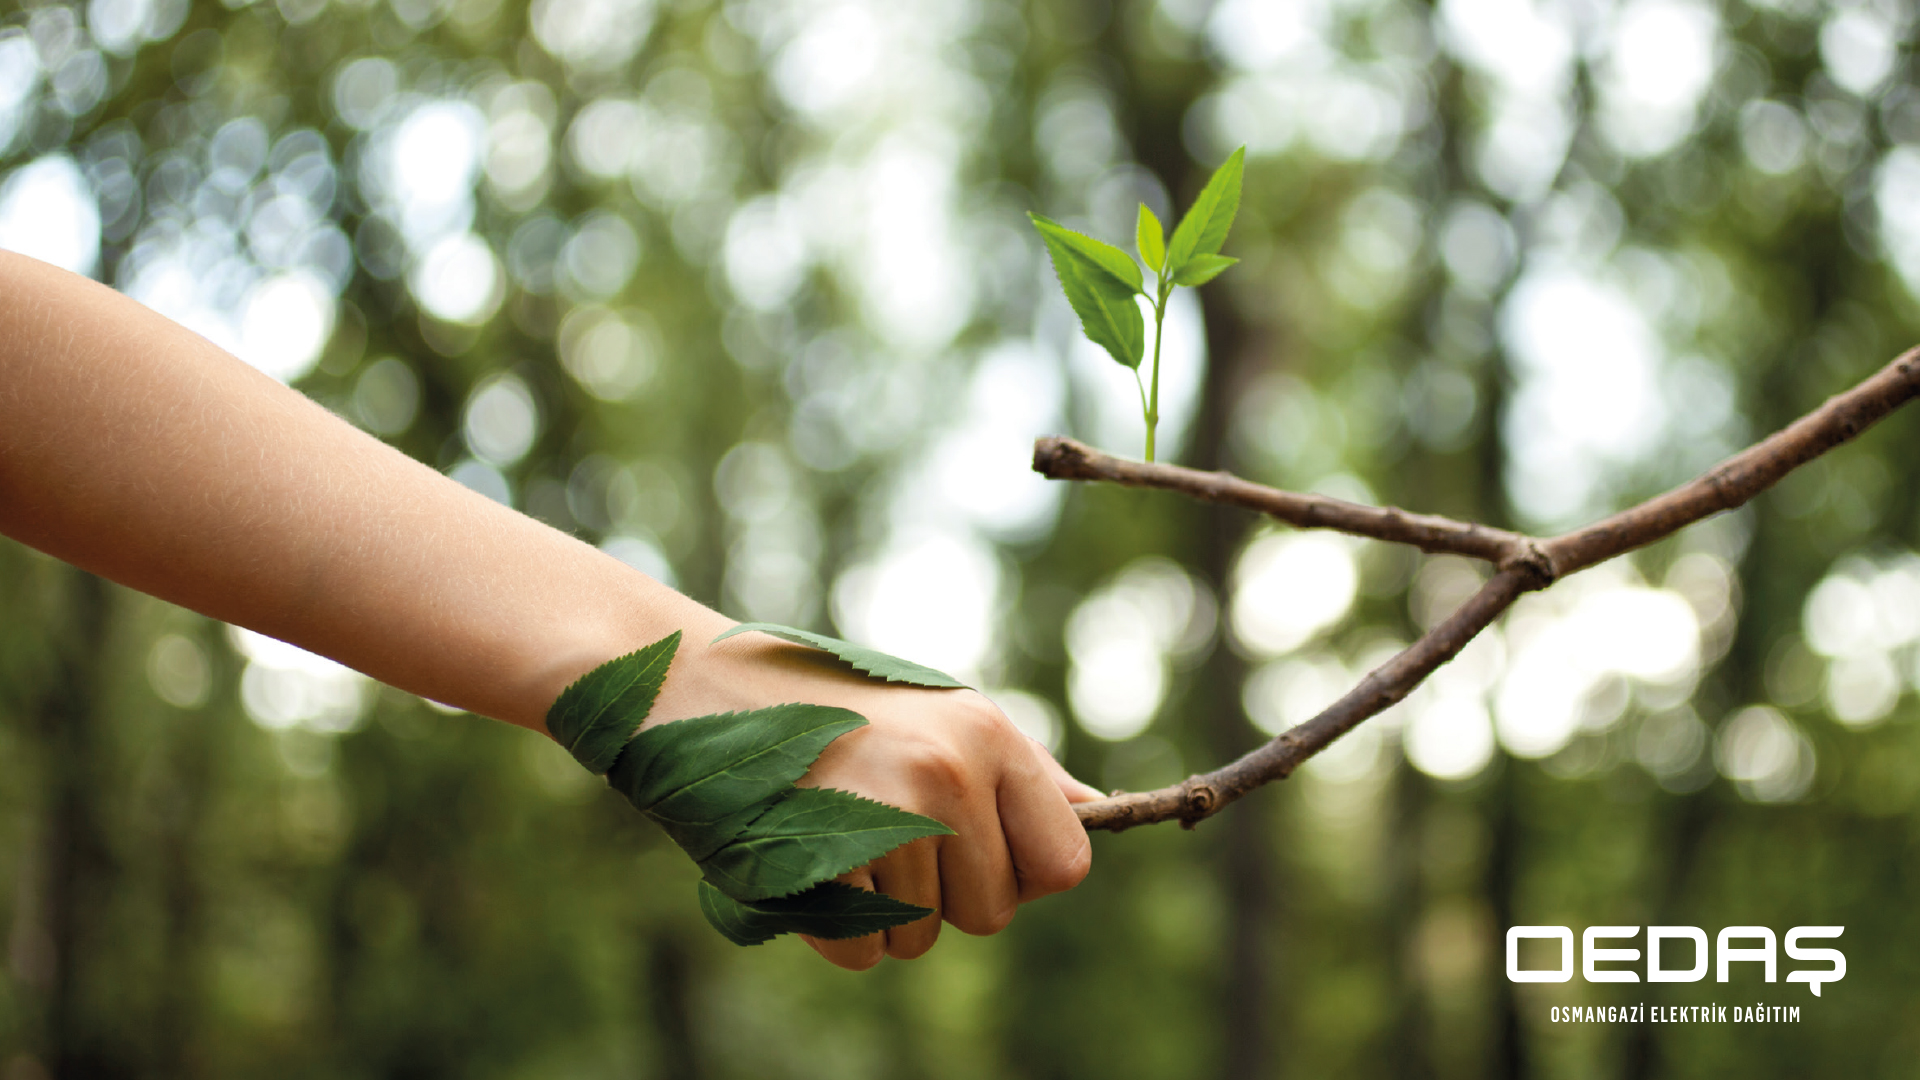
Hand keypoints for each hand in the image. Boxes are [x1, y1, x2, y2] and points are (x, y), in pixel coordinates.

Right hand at [649, 624, 1102, 968]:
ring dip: (881, 909)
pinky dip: (833, 929)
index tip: (975, 852)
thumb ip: (1017, 770)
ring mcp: (885, 816)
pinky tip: (806, 861)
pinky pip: (863, 950)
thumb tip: (1097, 811)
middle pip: (991, 912)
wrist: (698, 687)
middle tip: (884, 831)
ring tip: (836, 832)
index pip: (1065, 863)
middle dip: (944, 895)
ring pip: (922, 936)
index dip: (1020, 874)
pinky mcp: (824, 859)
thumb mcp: (937, 712)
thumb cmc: (829, 705)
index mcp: (988, 733)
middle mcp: (948, 772)